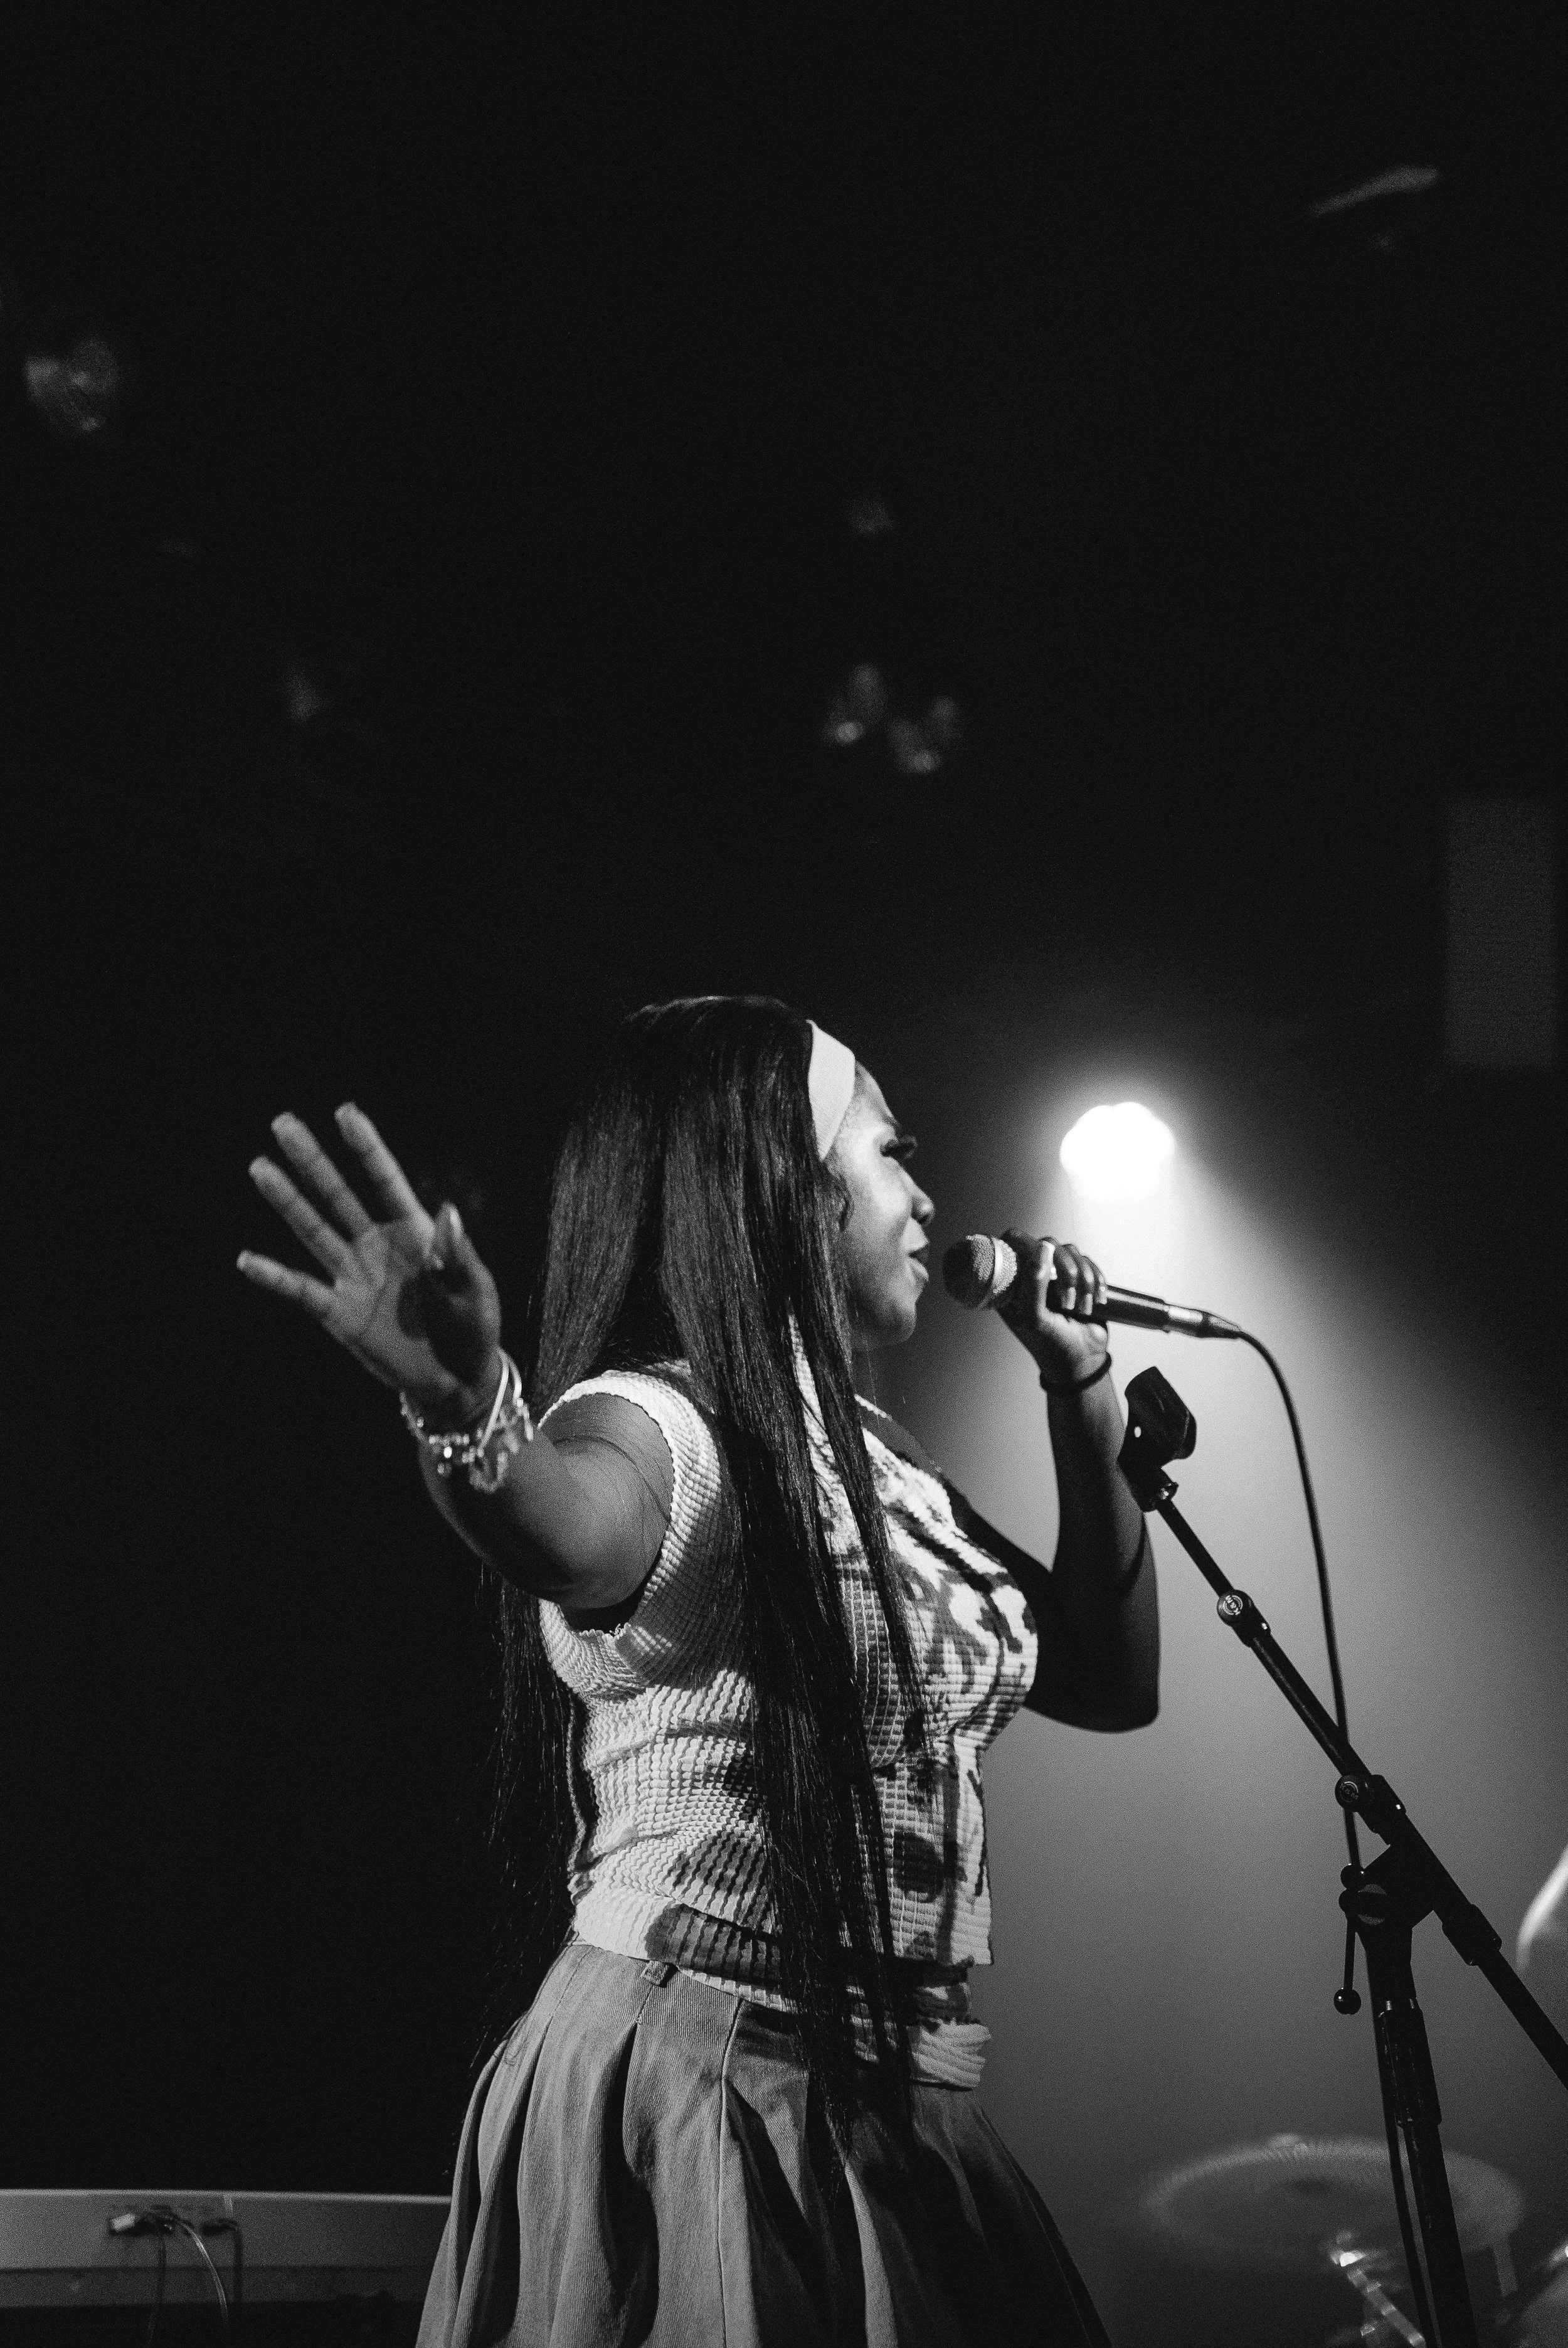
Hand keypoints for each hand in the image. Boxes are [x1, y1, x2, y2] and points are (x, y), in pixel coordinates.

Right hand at [237, 1105, 502, 1418]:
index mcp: (416, 1232)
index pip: (385, 1181)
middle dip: (313, 1160)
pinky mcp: (339, 1313)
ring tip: (260, 1167)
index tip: (345, 1113)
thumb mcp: (476, 1292)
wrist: (457, 1380)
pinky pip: (301, 1290)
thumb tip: (447, 1210)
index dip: (366, 1148)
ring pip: (314, 1230)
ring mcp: (355, 1277)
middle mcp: (377, 1246)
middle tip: (284, 1123)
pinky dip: (274, 1277)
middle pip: (339, 1195)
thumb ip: (458, 1255)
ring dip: (288, 1201)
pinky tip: (246, 1260)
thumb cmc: (473, 1329)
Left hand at [997, 1231, 1109, 1385]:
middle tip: (1067, 1302)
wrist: (1083, 1359)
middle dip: (1064, 1271)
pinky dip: (1096, 1280)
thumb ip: (1033, 1284)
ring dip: (1082, 1280)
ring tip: (1081, 1308)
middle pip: (1046, 1243)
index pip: (1011, 1242)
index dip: (1027, 1246)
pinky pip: (1087, 1261)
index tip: (1043, 1268)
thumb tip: (1043, 1248)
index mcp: (1010, 1282)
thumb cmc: (1051, 1344)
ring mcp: (1055, 1273)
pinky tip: (1096, 1302)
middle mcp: (1031, 1273)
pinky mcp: (1077, 1275)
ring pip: (1070, 1250)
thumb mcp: (1035, 1318)